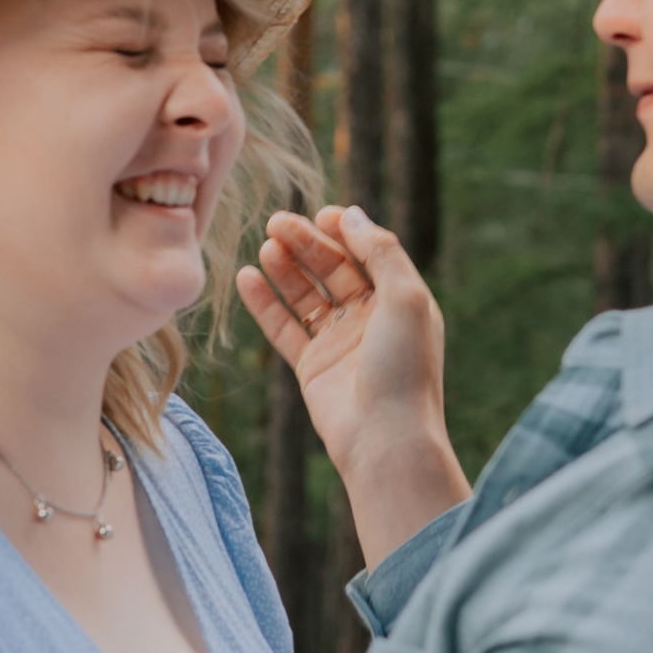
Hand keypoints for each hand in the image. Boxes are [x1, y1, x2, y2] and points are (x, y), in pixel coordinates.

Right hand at [238, 205, 467, 569]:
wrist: (385, 438)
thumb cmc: (404, 368)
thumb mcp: (405, 297)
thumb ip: (380, 251)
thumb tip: (351, 214)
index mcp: (400, 300)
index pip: (368, 253)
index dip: (345, 230)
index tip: (321, 214)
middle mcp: (370, 318)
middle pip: (333, 268)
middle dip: (307, 243)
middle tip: (277, 222)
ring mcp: (339, 342)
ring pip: (307, 294)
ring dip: (287, 267)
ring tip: (267, 245)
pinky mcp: (312, 366)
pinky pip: (284, 326)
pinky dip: (265, 302)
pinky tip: (247, 277)